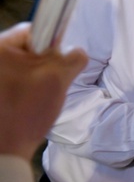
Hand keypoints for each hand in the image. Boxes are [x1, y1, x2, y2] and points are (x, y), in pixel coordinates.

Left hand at [0, 24, 86, 159]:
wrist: (4, 150)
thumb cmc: (27, 110)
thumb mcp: (58, 78)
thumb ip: (73, 58)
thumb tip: (77, 52)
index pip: (33, 31)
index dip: (52, 44)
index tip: (59, 64)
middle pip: (27, 49)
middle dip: (45, 63)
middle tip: (51, 82)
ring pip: (22, 67)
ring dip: (37, 77)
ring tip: (40, 96)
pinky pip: (14, 80)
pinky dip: (26, 88)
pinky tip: (29, 103)